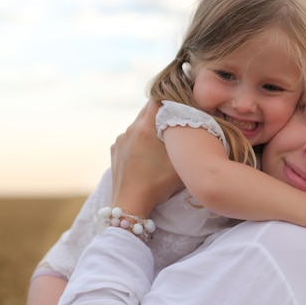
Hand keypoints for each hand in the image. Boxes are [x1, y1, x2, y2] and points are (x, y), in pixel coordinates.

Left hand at [110, 100, 182, 216]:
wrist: (130, 204)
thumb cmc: (158, 184)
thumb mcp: (179, 161)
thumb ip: (185, 139)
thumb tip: (191, 124)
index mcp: (145, 128)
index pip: (158, 100)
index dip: (171, 100)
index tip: (181, 105)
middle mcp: (130, 129)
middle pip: (147, 110)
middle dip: (161, 112)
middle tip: (176, 120)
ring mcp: (120, 140)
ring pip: (138, 123)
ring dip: (150, 126)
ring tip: (163, 139)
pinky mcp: (114, 150)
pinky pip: (130, 136)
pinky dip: (140, 139)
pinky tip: (148, 153)